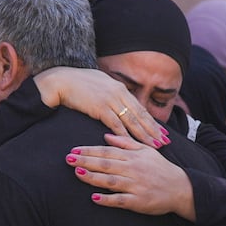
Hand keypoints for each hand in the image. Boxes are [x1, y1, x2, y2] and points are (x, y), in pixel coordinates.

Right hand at [34, 67, 167, 145]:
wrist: (61, 81)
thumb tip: (119, 100)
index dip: (151, 120)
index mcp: (119, 88)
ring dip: (144, 135)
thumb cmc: (77, 83)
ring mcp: (110, 100)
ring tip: (154, 145)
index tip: (161, 131)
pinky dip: (125, 135)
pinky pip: (115, 124)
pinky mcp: (100, 107)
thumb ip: (111, 93)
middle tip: (165, 141)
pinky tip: (133, 144)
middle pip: (140, 115)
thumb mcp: (99, 84)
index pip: (139, 107)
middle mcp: (118, 93)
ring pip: (131, 120)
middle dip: (153, 129)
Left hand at [67, 133, 194, 218]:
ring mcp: (135, 185)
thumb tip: (106, 136)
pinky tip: (94, 197)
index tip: (74, 150)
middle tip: (68, 159)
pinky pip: (120, 200)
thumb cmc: (161, 168)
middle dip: (85, 161)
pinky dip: (107, 199)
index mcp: (133, 156)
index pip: (107, 151)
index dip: (89, 150)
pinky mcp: (138, 201)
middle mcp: (133, 169)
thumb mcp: (146, 151)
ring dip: (92, 177)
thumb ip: (126, 143)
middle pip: (105, 164)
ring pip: (110, 180)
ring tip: (77, 173)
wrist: (180, 188)